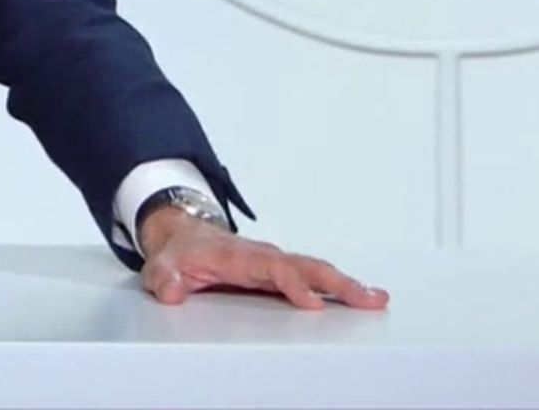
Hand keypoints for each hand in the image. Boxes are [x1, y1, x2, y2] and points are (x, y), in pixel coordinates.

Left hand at [138, 207, 389, 309]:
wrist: (181, 234)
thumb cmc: (177, 253)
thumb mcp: (161, 266)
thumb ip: (165, 279)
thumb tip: (172, 289)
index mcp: (236, 255)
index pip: (270, 268)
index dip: (292, 284)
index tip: (313, 302)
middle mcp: (261, 256)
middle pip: (304, 265)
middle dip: (337, 282)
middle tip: (368, 298)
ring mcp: (273, 262)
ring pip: (315, 270)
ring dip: (346, 284)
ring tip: (377, 299)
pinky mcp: (280, 271)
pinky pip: (313, 276)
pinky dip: (338, 286)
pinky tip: (362, 298)